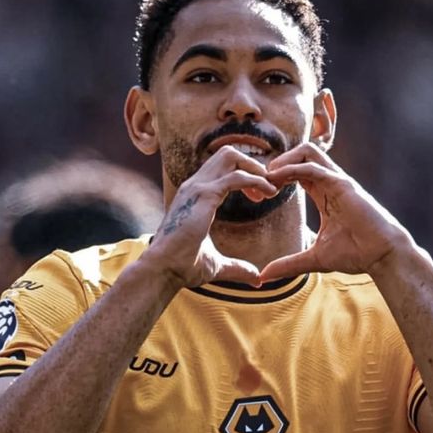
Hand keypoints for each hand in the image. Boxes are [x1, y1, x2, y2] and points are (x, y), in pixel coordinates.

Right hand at [145, 146, 277, 287]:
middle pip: (227, 154)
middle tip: (268, 188)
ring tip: (270, 189)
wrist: (163, 270)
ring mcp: (197, 188)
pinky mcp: (204, 196)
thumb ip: (237, 267)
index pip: (222, 167)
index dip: (246, 175)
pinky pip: (236, 177)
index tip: (260, 196)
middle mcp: (195, 185)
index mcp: (195, 194)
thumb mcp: (216, 264)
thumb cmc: (182, 267)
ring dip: (255, 169)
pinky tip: (267, 194)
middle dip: (252, 165)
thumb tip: (256, 278)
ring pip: (231, 156)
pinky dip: (256, 181)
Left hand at [261, 142, 413, 280]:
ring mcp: (338, 181)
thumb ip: (289, 264)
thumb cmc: (356, 254)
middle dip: (277, 162)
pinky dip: (292, 169)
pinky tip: (276, 179)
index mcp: (324, 193)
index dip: (276, 175)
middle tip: (258, 180)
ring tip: (267, 176)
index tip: (259, 191)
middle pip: (301, 154)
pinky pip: (314, 168)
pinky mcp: (343, 185)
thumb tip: (264, 276)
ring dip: (284, 159)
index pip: (297, 171)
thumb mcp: (314, 258)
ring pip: (308, 152)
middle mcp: (330, 182)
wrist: (382, 256)